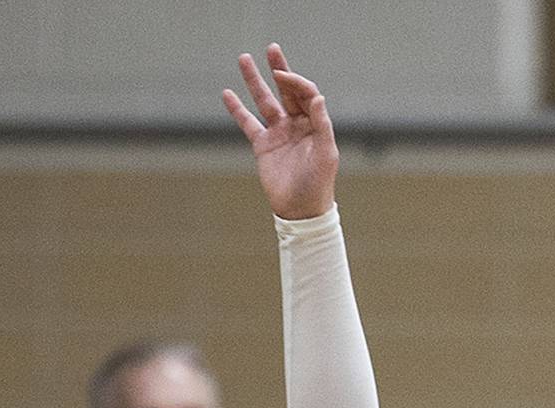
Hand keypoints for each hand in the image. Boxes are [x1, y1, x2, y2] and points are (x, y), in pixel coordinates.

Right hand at [222, 44, 338, 220]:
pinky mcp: (263, 146)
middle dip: (279, 69)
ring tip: (244, 59)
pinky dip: (237, 110)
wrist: (300, 211)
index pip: (304, 93)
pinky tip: (227, 94)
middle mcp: (296, 123)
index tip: (282, 76)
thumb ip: (322, 124)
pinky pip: (248, 123)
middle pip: (286, 90)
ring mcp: (278, 133)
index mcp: (314, 123)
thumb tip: (316, 96)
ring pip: (264, 101)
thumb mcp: (326, 154)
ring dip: (255, 81)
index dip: (295, 82)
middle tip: (272, 49)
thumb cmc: (318, 184)